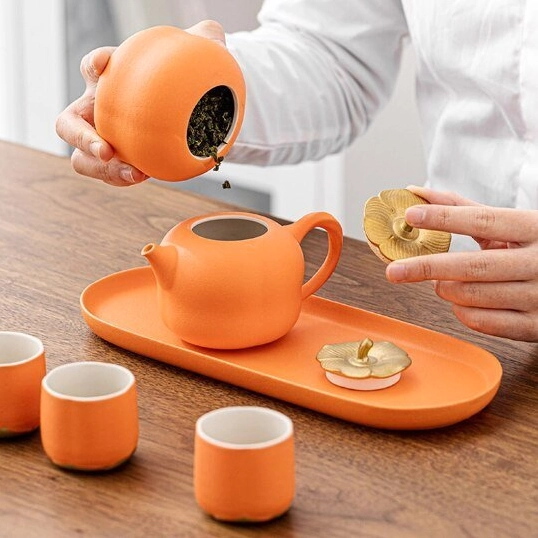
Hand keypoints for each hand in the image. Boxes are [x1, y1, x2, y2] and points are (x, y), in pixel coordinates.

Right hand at [55, 20, 225, 185]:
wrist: (186, 110)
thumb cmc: (181, 81)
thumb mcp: (194, 59)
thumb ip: (203, 41)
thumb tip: (212, 32)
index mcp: (109, 79)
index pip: (92, 66)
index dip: (94, 64)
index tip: (104, 63)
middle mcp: (98, 110)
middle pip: (68, 124)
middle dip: (80, 137)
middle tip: (105, 151)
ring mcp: (104, 138)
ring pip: (83, 158)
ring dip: (102, 170)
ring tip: (133, 174)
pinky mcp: (118, 161)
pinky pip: (111, 174)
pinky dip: (123, 177)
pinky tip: (146, 175)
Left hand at [385, 186, 537, 341]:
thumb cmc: (532, 247)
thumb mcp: (510, 224)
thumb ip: (464, 209)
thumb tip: (416, 193)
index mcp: (534, 228)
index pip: (484, 220)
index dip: (445, 218)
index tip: (412, 215)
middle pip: (472, 266)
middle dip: (426, 268)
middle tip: (394, 271)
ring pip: (472, 296)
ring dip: (445, 289)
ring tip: (441, 281)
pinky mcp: (535, 326)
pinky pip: (482, 322)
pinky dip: (461, 311)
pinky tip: (461, 301)